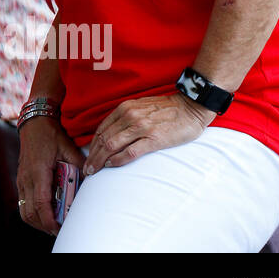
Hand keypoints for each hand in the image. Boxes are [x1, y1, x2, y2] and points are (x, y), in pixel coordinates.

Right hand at [16, 114, 82, 235]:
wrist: (33, 122)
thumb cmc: (50, 134)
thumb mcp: (68, 148)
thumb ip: (79, 165)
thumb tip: (92, 179)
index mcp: (38, 172)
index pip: (41, 204)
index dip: (50, 220)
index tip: (60, 228)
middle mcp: (26, 178)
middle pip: (30, 212)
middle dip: (44, 225)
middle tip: (59, 229)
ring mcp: (21, 179)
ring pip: (24, 210)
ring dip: (37, 221)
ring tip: (52, 224)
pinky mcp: (21, 179)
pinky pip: (22, 202)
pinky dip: (32, 212)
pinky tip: (44, 211)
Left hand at [82, 93, 213, 175]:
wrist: (191, 106)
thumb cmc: (167, 109)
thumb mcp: (140, 106)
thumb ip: (126, 117)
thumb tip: (112, 133)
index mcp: (125, 109)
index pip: (101, 129)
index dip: (92, 145)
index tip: (89, 156)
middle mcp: (129, 116)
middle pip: (104, 139)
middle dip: (93, 156)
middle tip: (88, 169)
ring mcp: (141, 127)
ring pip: (112, 146)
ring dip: (100, 160)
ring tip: (94, 171)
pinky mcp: (154, 139)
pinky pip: (131, 152)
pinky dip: (118, 160)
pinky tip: (111, 165)